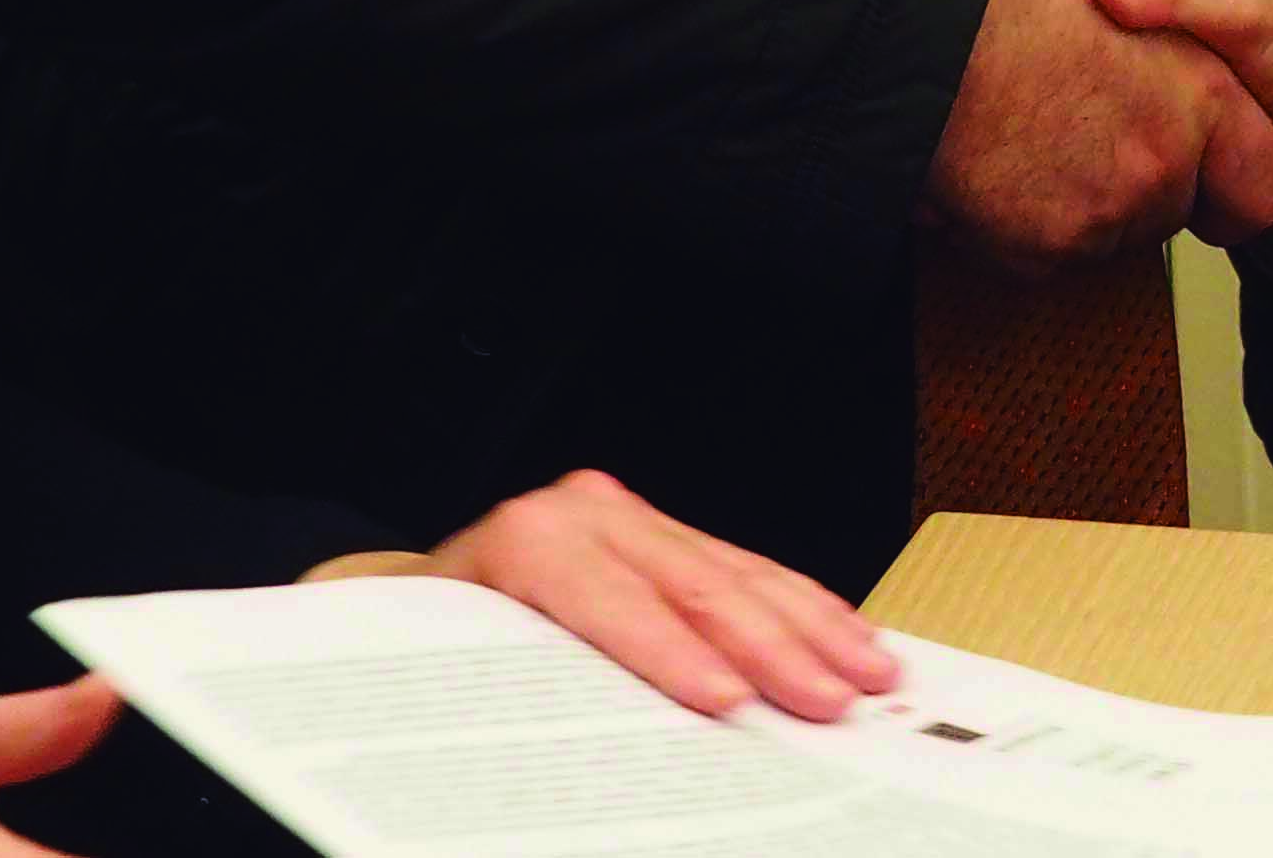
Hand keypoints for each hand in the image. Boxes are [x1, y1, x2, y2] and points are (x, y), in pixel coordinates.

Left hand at [304, 467, 901, 719]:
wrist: (407, 603)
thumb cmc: (431, 648)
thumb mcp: (460, 675)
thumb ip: (540, 700)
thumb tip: (617, 756)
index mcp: (525, 543)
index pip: (613, 601)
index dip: (676, 655)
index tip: (728, 700)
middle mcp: (580, 515)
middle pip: (696, 583)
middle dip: (774, 649)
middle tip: (828, 700)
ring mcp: (624, 516)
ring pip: (738, 570)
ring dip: (811, 628)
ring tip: (865, 673)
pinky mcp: (656, 529)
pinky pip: (743, 565)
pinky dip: (801, 605)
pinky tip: (842, 632)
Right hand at [924, 0, 1272, 265]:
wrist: (893, 8)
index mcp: (1197, 100)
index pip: (1260, 186)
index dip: (1237, 166)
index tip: (1211, 156)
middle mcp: (1149, 179)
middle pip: (1172, 204)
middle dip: (1147, 166)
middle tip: (1094, 105)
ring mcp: (1082, 224)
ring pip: (1104, 226)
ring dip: (1083, 185)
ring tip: (1033, 113)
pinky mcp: (1016, 248)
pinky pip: (1037, 241)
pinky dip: (1020, 205)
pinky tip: (992, 144)